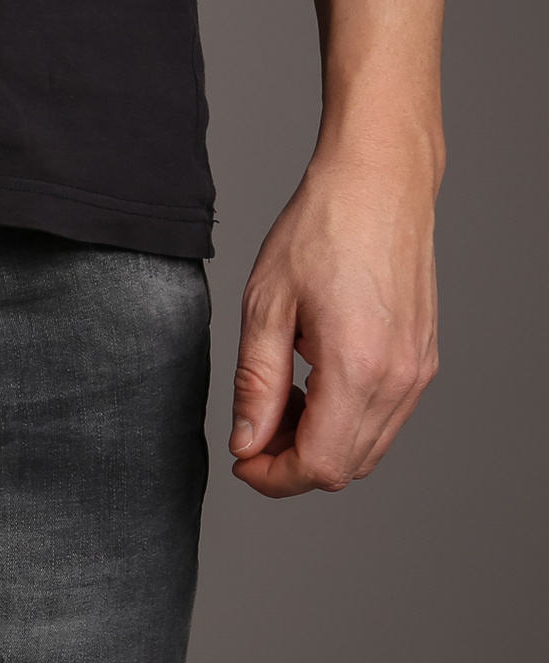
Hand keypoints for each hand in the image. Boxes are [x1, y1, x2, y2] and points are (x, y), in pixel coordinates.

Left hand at [230, 150, 440, 496]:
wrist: (378, 185)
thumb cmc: (320, 231)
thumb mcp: (265, 306)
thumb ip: (256, 383)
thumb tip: (246, 442)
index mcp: (359, 368)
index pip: (322, 465)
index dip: (274, 477)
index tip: (240, 459)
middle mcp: (400, 379)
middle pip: (348, 466)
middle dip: (292, 464)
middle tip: (250, 432)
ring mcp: (418, 371)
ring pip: (369, 446)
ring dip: (319, 443)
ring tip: (277, 400)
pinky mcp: (423, 359)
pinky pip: (385, 417)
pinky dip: (345, 420)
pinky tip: (311, 383)